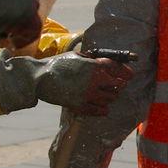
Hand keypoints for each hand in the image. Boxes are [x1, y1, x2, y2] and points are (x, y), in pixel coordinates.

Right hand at [0, 53, 132, 114]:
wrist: (39, 77)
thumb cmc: (57, 64)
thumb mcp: (77, 56)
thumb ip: (93, 60)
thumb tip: (105, 63)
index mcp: (95, 66)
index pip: (120, 70)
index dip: (127, 73)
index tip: (128, 76)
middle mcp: (95, 80)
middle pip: (118, 86)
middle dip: (117, 85)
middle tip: (113, 86)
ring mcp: (88, 94)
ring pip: (110, 99)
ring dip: (109, 97)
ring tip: (103, 94)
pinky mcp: (81, 105)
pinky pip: (100, 111)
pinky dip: (103, 109)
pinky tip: (101, 107)